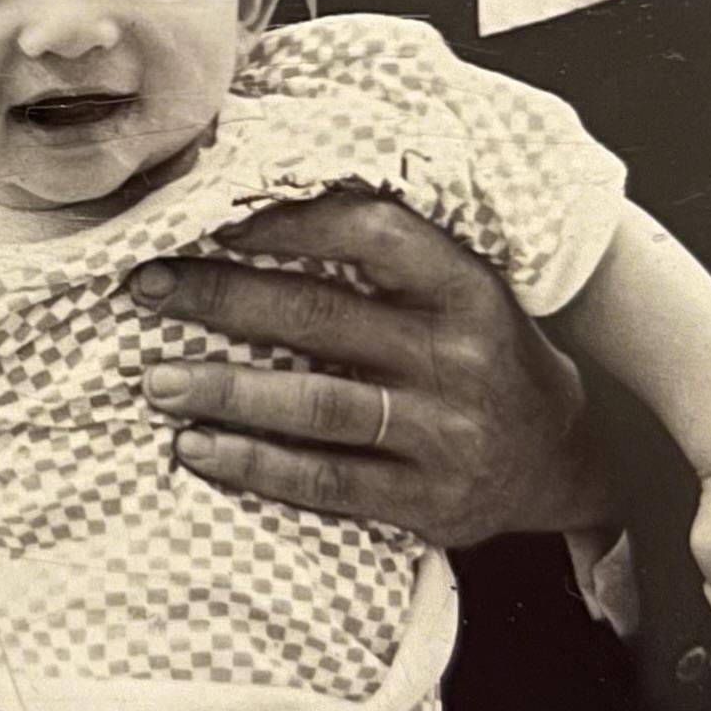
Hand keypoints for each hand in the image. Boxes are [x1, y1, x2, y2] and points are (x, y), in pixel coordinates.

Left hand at [132, 192, 614, 546]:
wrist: (563, 458)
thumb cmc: (482, 352)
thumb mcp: (460, 289)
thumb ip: (383, 256)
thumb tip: (253, 210)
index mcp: (463, 287)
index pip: (370, 232)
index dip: (287, 222)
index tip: (211, 218)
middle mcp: (454, 356)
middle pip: (321, 317)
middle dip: (222, 298)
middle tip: (147, 287)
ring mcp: (441, 432)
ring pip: (315, 405)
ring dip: (225, 392)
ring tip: (156, 381)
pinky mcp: (424, 500)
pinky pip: (324, 480)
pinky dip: (253, 465)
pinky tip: (196, 449)